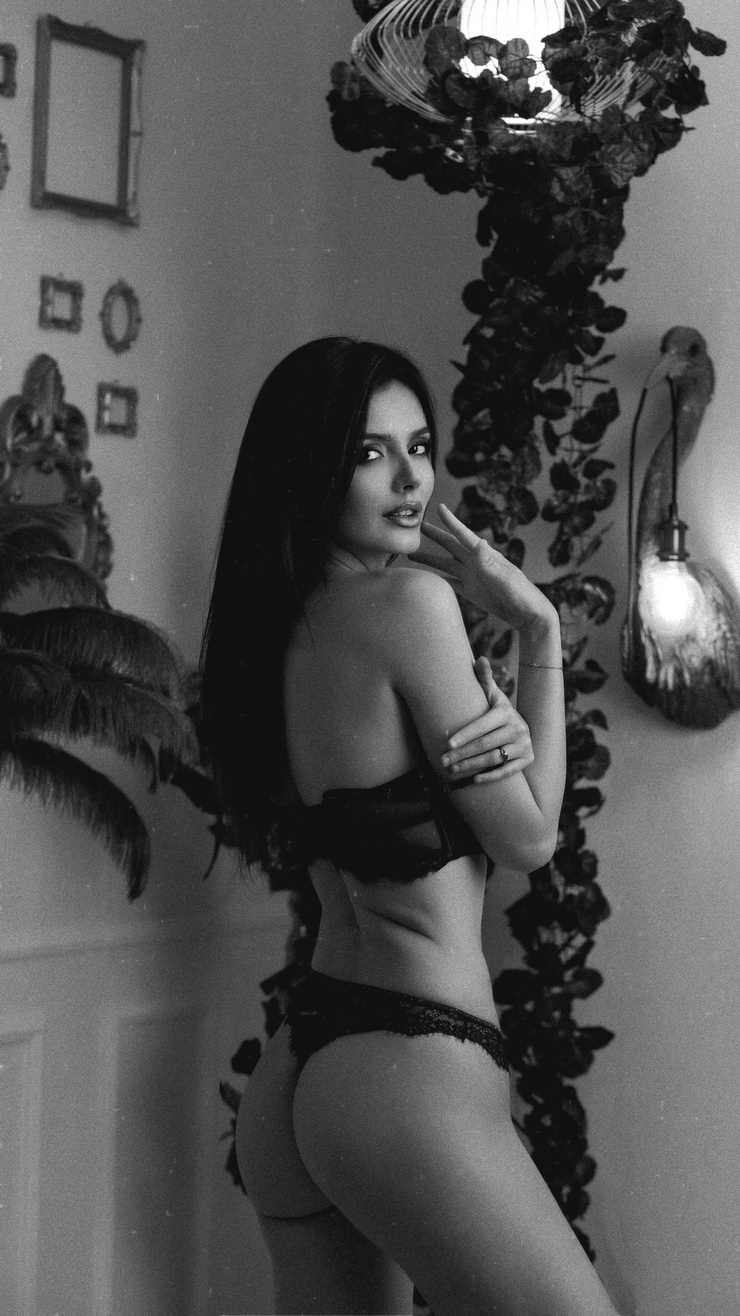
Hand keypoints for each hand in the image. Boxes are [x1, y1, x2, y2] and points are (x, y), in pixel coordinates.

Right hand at [409, 503, 556, 632]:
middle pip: (450, 546)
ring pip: (446, 564)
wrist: (528, 615)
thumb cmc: (521, 594)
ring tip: (411, 554)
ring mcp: (472, 578)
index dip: (451, 521)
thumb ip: (489, 563)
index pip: (464, 535)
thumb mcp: (505, 578)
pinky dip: (438, 579)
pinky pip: (451, 583)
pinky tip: (428, 577)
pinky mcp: (472, 592)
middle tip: (417, 526)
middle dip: (435, 535)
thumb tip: (478, 541)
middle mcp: (476, 564)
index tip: (440, 507)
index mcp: (484, 556)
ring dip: (430, 559)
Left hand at [441, 656, 533, 783]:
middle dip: (462, 754)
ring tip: (453, 770)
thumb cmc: (497, 710)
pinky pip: (507, 771)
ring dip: (472, 766)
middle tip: (443, 761)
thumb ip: (483, 679)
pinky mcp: (527, 759)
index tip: (447, 744)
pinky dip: (491, 777)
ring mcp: (524, 745)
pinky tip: (474, 780)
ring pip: (494, 759)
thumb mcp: (492, 695)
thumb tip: (479, 659)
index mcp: (506, 712)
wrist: (521, 726)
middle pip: (485, 745)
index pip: (482, 726)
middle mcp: (518, 728)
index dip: (465, 735)